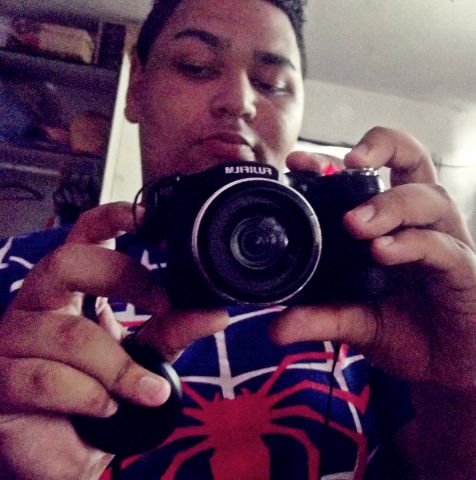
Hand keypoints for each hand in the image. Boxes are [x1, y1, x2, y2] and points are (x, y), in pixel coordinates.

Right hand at [0, 202, 227, 479]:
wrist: (68, 451)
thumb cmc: (102, 389)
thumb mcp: (146, 353)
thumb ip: (175, 329)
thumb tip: (215, 313)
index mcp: (70, 287)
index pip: (83, 235)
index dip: (112, 217)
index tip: (151, 218)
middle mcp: (37, 303)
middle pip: (67, 262)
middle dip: (123, 278)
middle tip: (161, 304)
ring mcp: (11, 340)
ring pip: (69, 335)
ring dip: (120, 366)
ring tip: (147, 390)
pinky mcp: (0, 381)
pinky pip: (46, 380)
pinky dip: (90, 396)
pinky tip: (106, 409)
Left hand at [271, 127, 475, 391]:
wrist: (445, 368)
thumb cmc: (405, 330)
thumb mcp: (354, 321)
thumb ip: (319, 316)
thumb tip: (275, 327)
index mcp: (390, 221)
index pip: (366, 172)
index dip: (333, 161)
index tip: (297, 162)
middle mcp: (418, 220)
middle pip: (412, 157)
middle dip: (381, 146)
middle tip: (345, 163)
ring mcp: (445, 240)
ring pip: (428, 198)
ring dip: (389, 205)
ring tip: (354, 223)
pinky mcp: (464, 269)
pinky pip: (443, 246)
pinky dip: (412, 244)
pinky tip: (384, 252)